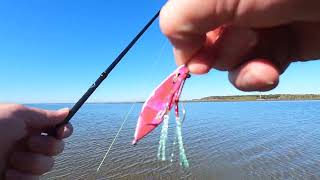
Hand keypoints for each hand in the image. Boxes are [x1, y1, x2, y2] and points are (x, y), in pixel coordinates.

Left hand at [0, 104, 72, 179]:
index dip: (65, 131)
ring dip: (31, 163)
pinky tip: (7, 173)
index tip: (61, 132)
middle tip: (29, 143)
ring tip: (11, 161)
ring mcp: (24, 163)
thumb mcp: (16, 115)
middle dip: (46, 146)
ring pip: (47, 166)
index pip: (58, 129)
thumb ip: (44, 115)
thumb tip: (67, 111)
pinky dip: (23, 178)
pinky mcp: (19, 178)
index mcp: (31, 127)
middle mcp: (30, 145)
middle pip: (57, 148)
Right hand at [160, 0, 319, 90]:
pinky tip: (269, 73)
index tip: (196, 64)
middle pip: (208, 46)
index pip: (185, 23)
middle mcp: (235, 8)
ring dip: (242, 68)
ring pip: (232, 63)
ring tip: (263, 56)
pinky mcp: (284, 47)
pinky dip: (259, 77)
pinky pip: (258, 71)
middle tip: (247, 35)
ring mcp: (260, 27)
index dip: (187, 46)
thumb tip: (182, 57)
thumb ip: (180, 19)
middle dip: (223, 50)